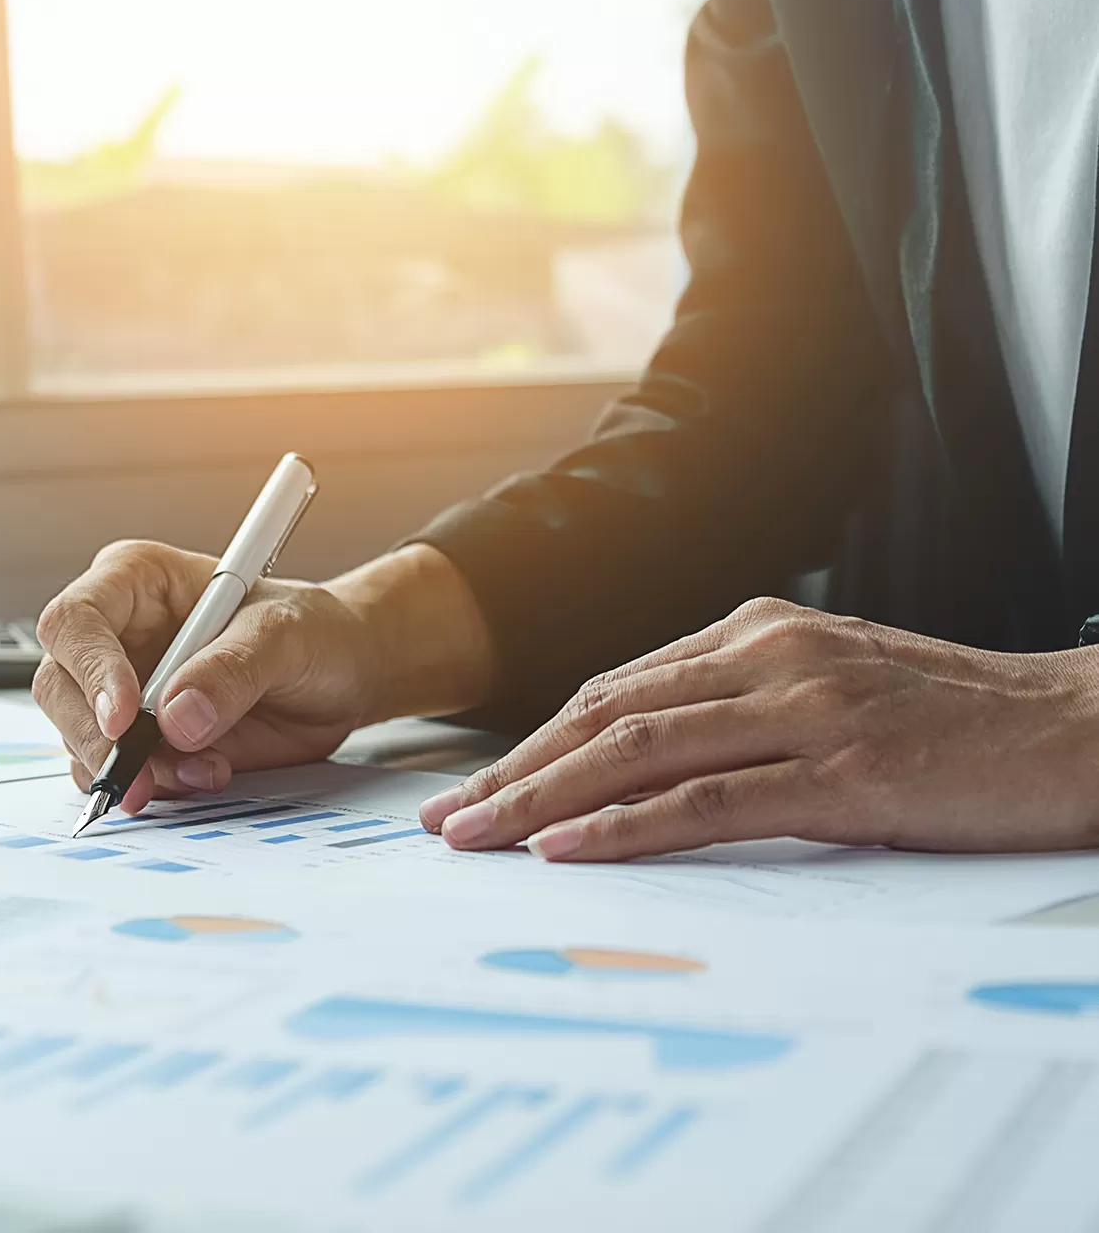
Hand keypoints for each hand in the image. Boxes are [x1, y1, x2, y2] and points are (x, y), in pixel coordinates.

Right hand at [34, 541, 491, 810]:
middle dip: (97, 736)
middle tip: (143, 769)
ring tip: (204, 768)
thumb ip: (233, 669)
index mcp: (135, 582)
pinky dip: (152, 786)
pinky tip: (203, 775)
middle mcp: (116, 636)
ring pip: (79, 737)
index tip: (126, 716)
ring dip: (131, 768)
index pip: (77, 620)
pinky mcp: (141, 741)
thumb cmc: (313, 631)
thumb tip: (176, 717)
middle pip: (61, 686)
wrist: (342, 677)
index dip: (91, 669)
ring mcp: (122, 692)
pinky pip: (117, 772)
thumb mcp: (286, 634)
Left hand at [420, 597, 1098, 859]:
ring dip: (541, 797)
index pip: (614, 689)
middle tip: (447, 820)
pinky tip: (564, 849)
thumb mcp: (832, 691)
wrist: (1080, 732)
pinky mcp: (842, 771)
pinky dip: (622, 826)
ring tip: (477, 838)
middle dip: (512, 769)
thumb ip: (744, 709)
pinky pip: (705, 800)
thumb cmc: (956, 723)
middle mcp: (768, 657)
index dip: (533, 741)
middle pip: (604, 714)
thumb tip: (645, 764)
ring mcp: (804, 709)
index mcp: (758, 633)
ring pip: (636, 749)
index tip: (476, 786)